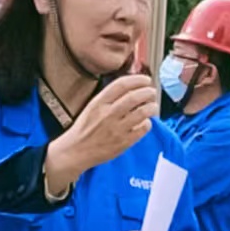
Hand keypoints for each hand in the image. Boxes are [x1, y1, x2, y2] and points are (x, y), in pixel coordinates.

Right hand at [45, 75, 159, 189]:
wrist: (76, 151)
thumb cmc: (85, 128)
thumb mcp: (92, 107)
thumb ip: (109, 98)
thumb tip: (132, 88)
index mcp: (99, 103)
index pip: (121, 85)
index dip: (137, 80)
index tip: (146, 80)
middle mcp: (108, 114)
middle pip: (134, 97)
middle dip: (148, 92)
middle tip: (152, 92)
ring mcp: (116, 129)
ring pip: (142, 112)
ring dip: (152, 107)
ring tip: (153, 106)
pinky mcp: (123, 142)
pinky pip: (143, 129)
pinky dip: (148, 123)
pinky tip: (146, 121)